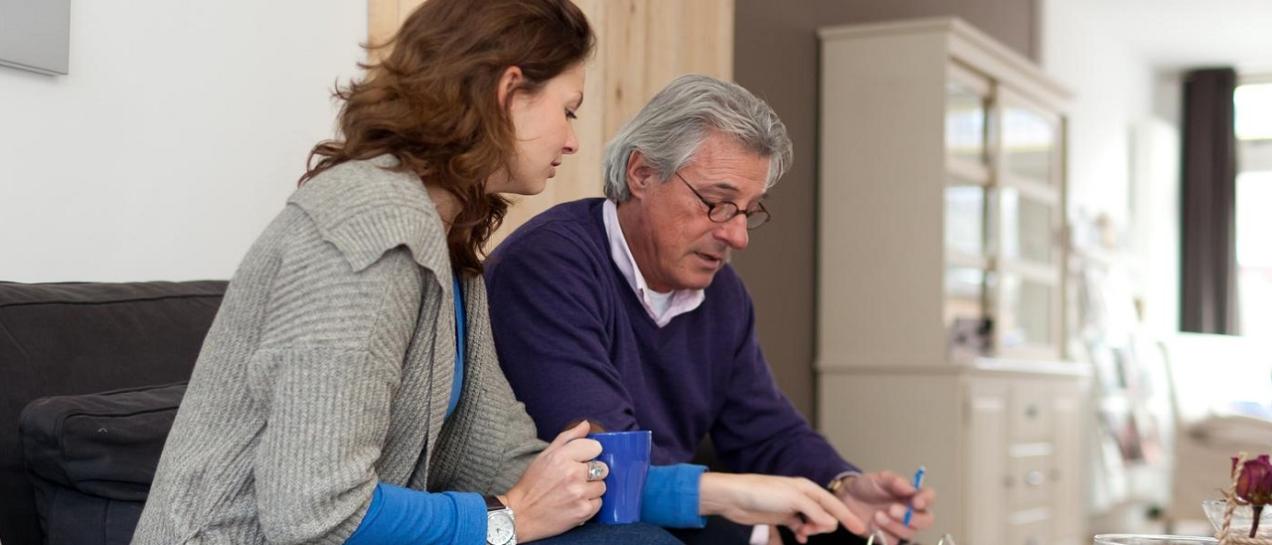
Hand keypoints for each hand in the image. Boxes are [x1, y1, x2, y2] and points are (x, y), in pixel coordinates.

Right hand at [503, 421, 608, 541]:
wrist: (521, 514)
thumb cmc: (532, 484)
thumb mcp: (545, 455)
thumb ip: (568, 438)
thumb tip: (586, 425)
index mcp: (562, 456)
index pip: (596, 447)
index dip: (590, 454)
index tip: (582, 460)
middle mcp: (573, 474)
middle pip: (602, 467)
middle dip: (592, 472)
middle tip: (576, 478)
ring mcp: (579, 493)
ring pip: (602, 486)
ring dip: (591, 489)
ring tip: (574, 492)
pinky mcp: (583, 511)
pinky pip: (598, 503)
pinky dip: (589, 504)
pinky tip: (575, 503)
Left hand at [699, 473, 865, 543]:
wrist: (734, 498)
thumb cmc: (761, 492)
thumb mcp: (792, 499)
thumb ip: (814, 511)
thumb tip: (832, 523)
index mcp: (807, 488)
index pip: (834, 503)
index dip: (848, 516)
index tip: (860, 529)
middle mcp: (802, 497)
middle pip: (825, 515)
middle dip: (823, 526)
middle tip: (810, 531)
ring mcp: (792, 508)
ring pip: (813, 523)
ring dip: (812, 531)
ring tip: (802, 534)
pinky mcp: (782, 517)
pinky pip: (800, 528)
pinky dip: (802, 534)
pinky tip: (799, 538)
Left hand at [835, 471, 935, 543]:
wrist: (848, 497)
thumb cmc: (867, 486)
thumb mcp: (879, 478)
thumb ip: (894, 480)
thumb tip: (910, 487)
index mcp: (912, 494)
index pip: (929, 497)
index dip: (926, 500)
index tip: (916, 501)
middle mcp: (911, 512)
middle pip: (926, 520)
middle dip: (911, 517)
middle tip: (892, 509)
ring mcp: (901, 526)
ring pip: (909, 533)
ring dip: (893, 525)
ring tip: (877, 515)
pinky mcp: (889, 537)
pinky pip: (892, 542)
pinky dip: (883, 535)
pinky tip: (873, 525)